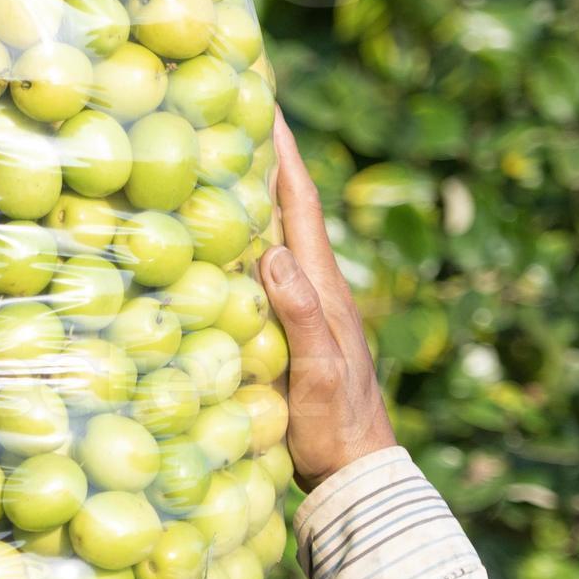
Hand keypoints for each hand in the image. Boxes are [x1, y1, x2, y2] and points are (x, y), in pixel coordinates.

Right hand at [260, 112, 398, 489]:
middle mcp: (316, 288)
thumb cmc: (334, 427)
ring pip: (277, 238)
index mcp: (324, 287)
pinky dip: (247, 242)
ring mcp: (307, 309)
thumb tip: (272, 253)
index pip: (302, 206)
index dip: (285, 155)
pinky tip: (224, 244)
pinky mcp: (293, 331)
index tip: (267, 105)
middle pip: (290, 210)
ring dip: (255, 197)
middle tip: (236, 115)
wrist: (356, 474)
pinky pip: (266, 271)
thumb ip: (301, 313)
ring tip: (222, 163)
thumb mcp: (318, 371)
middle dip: (267, 160)